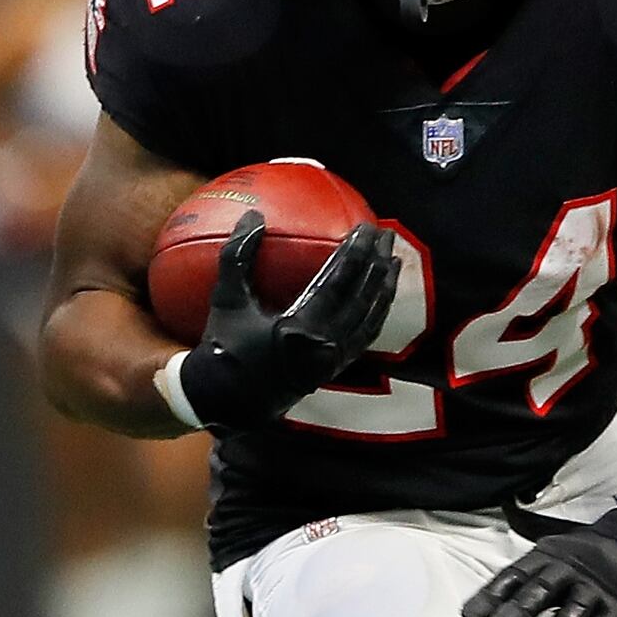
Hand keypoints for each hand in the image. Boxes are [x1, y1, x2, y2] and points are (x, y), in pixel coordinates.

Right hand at [170, 216, 396, 431]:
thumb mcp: (226, 300)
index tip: (366, 228)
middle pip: (364, 298)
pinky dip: (376, 314)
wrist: (227, 401)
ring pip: (371, 319)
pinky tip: (379, 298)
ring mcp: (332, 361)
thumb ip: (237, 256)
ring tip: (393, 261)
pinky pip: (365, 337)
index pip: (340, 284)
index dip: (357, 253)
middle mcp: (324, 347)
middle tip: (386, 235)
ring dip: (385, 288)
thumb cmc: (223, 347)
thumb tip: (253, 215)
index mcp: (300, 330)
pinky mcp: (334, 369)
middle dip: (379, 264)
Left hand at [464, 508, 616, 616]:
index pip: (515, 575)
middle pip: (541, 591)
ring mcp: (594, 591)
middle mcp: (569, 572)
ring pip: (572, 612)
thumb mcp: (548, 551)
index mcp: (547, 557)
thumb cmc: (582, 555)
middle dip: (519, 611)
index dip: (492, 595)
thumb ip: (517, 579)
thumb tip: (484, 608)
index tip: (470, 616)